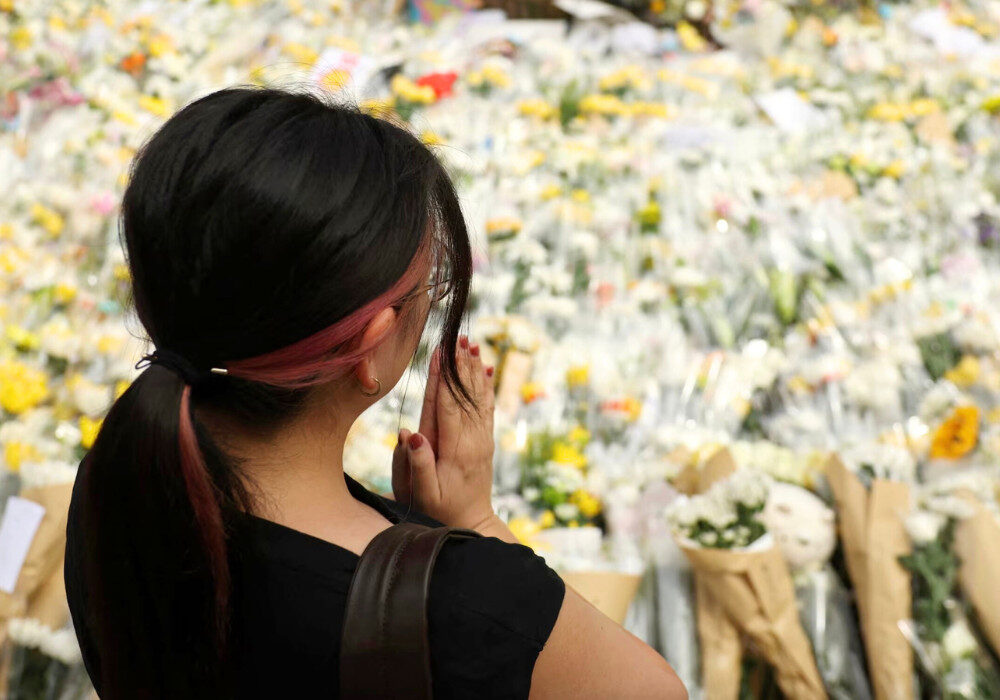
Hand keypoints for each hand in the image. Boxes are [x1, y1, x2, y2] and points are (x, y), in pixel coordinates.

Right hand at [392, 337, 495, 529]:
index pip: (448, 406)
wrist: (472, 522)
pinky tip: (485, 368)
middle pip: (465, 396)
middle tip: (458, 337)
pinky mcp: (485, 440)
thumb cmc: (440, 510)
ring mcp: (482, 439)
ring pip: (478, 397)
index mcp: (456, 450)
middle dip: (460, 365)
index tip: (440, 353)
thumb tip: (410, 433)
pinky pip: (487, 407)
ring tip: (471, 344)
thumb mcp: (424, 494)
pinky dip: (486, 386)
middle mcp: (473, 440)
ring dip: (473, 369)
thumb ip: (417, 465)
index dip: (443, 378)